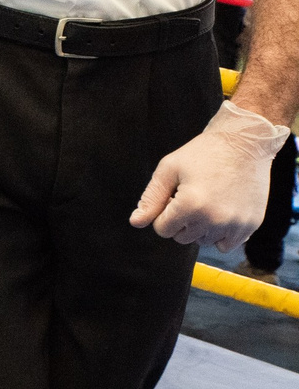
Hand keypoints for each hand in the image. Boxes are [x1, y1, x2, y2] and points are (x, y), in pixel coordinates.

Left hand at [130, 101, 290, 248]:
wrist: (245, 143)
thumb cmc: (203, 153)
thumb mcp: (169, 169)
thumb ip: (151, 198)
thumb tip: (136, 223)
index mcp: (190, 205)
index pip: (163, 229)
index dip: (164, 212)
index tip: (175, 195)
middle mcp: (214, 219)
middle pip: (182, 237)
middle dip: (181, 221)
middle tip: (193, 196)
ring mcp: (235, 223)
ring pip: (204, 241)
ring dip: (201, 228)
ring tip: (208, 201)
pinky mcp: (251, 224)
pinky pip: (226, 245)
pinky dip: (220, 234)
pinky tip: (221, 213)